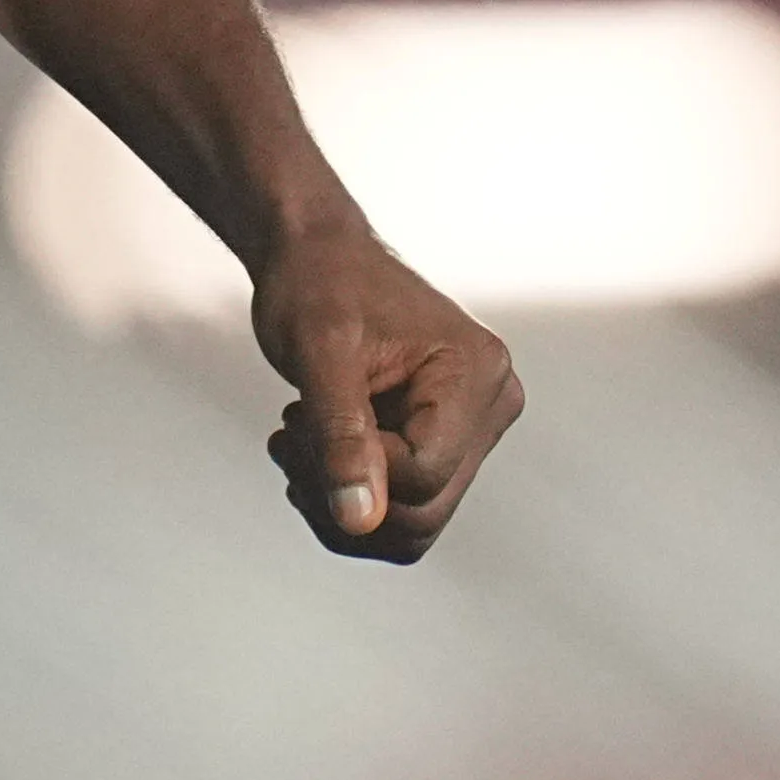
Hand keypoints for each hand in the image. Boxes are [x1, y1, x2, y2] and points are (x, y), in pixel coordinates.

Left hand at [255, 223, 521, 563]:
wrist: (315, 255)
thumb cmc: (318, 283)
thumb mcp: (319, 353)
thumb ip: (341, 437)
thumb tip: (359, 520)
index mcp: (477, 372)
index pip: (423, 474)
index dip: (354, 469)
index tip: (300, 422)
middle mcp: (490, 405)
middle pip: (423, 512)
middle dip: (341, 492)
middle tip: (289, 437)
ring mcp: (471, 429)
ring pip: (412, 524)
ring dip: (339, 500)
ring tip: (297, 439)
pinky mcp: (444, 443)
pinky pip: (403, 509)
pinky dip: (348, 497)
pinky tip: (312, 448)